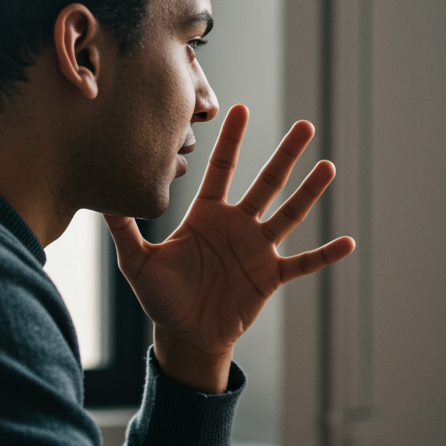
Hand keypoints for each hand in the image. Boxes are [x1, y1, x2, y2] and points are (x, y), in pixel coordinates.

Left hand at [105, 107, 353, 392]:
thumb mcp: (136, 263)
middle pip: (267, 182)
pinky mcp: (271, 277)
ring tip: (328, 166)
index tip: (241, 109)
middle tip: (305, 126)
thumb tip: (98, 200)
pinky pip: (304, 263)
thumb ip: (123, 231)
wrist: (185, 335)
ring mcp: (258, 250)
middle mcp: (238, 226)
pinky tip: (348, 242)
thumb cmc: (162, 298)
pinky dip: (325, 255)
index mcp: (208, 216)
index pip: (222, 169)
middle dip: (286, 154)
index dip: (232, 141)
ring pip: (289, 214)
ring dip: (309, 192)